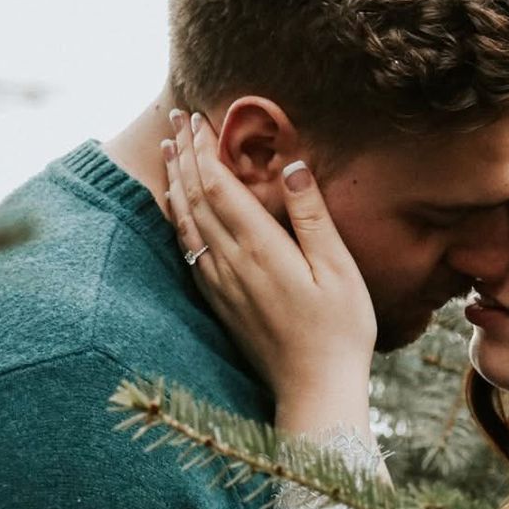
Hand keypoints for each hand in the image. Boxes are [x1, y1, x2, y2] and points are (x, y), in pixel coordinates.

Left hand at [163, 110, 376, 433]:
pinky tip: (177, 209)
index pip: (219, 186)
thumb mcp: (339, 269)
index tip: (197, 118)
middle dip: (183, 155)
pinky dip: (178, 219)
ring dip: (175, 183)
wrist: (315, 391)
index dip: (204, 149)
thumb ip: (312, 216)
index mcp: (261, 249)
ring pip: (185, 223)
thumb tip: (292, 166)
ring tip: (168, 152)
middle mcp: (232, 264)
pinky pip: (188, 250)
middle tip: (176, 120)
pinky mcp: (220, 303)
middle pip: (195, 198)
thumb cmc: (340, 331)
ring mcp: (221, 285)